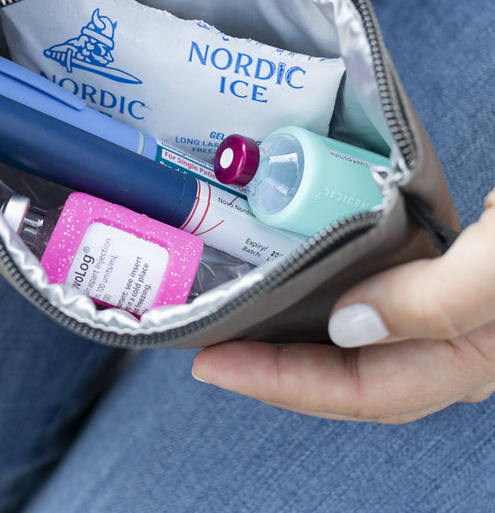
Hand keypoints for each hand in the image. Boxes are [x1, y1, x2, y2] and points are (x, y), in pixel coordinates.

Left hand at [192, 188, 494, 422]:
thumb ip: (436, 301)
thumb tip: (348, 329)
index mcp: (464, 359)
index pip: (354, 389)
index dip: (278, 382)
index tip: (212, 362)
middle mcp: (448, 351)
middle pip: (344, 382)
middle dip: (272, 373)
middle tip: (209, 348)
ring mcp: (441, 321)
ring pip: (351, 353)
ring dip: (291, 345)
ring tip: (236, 327)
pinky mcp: (433, 285)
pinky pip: (364, 312)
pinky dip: (320, 308)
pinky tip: (293, 288)